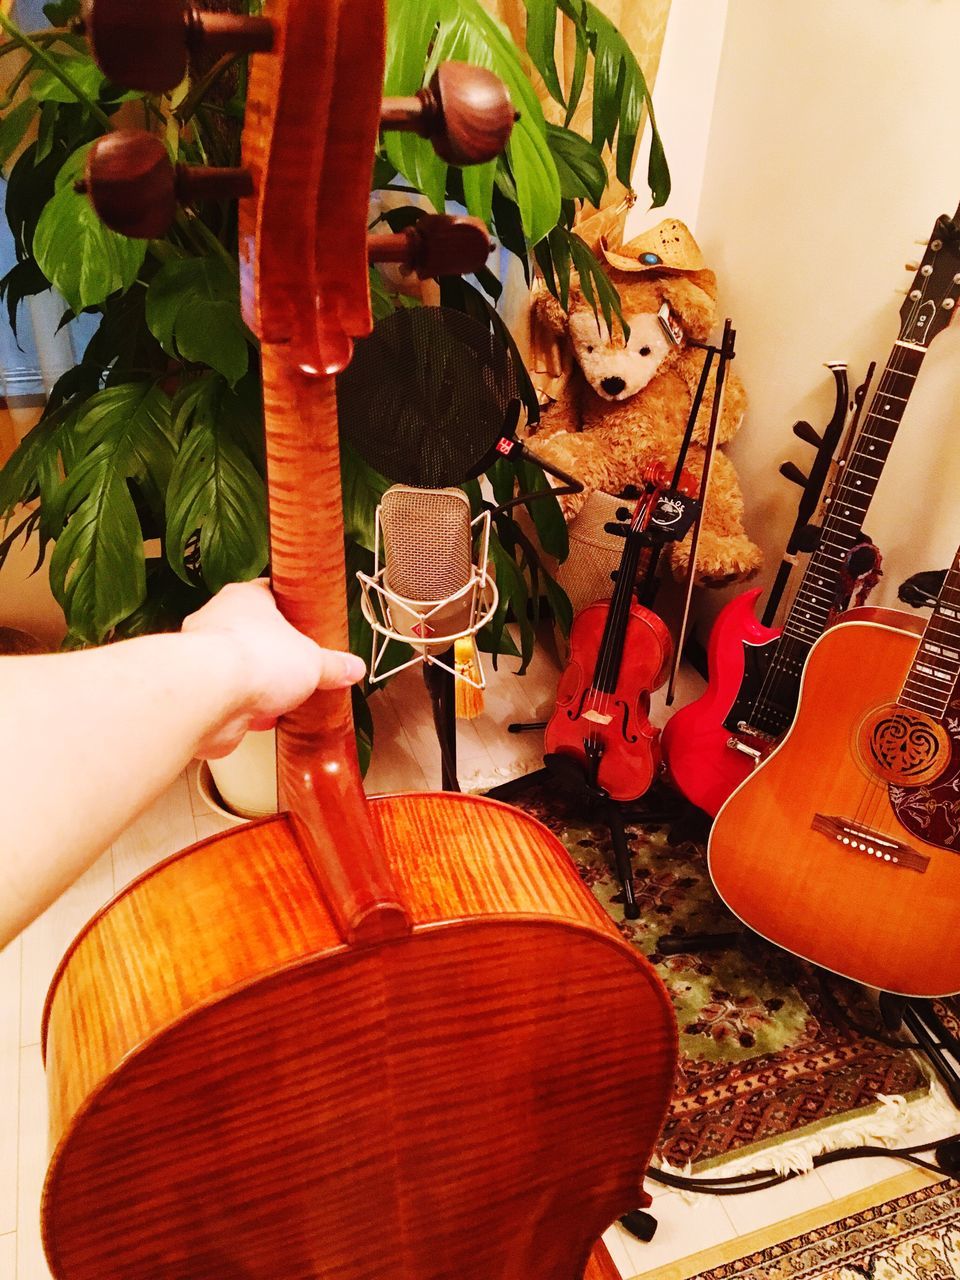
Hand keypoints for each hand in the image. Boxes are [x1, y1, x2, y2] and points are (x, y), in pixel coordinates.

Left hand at [182, 580, 366, 757]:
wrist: (210, 698)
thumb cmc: (253, 659)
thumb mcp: (312, 661)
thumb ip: (333, 665)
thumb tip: (352, 667)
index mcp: (246, 599)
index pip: (270, 594)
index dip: (290, 608)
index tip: (306, 617)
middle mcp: (219, 622)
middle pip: (254, 633)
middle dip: (277, 652)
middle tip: (301, 663)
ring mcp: (206, 658)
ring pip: (239, 668)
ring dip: (260, 684)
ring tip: (286, 696)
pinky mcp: (201, 693)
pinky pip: (230, 699)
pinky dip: (248, 710)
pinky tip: (267, 719)